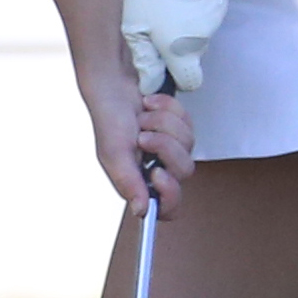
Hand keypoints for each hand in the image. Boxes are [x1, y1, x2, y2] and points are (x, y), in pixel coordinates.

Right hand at [95, 87, 194, 217]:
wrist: (114, 85)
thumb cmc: (109, 119)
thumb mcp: (114, 153)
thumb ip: (129, 183)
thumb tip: (140, 211)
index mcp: (140, 182)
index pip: (168, 208)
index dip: (169, 194)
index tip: (157, 173)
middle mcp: (157, 168)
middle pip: (184, 171)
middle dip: (164, 146)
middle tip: (142, 136)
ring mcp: (172, 148)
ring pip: (188, 143)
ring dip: (163, 123)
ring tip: (143, 118)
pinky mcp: (179, 128)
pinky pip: (188, 122)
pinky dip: (168, 109)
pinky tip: (150, 106)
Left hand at [122, 0, 228, 92]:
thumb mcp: (135, 26)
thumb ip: (145, 60)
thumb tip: (150, 84)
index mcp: (182, 50)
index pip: (191, 82)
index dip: (178, 77)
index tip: (165, 63)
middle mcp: (203, 40)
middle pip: (194, 56)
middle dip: (179, 47)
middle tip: (160, 24)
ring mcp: (215, 19)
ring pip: (200, 34)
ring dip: (186, 26)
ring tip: (169, 3)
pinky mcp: (221, 1)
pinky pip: (207, 15)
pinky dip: (195, 9)